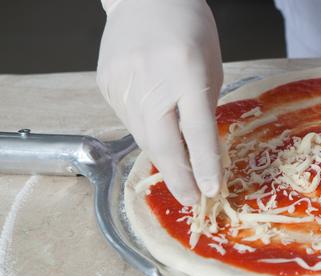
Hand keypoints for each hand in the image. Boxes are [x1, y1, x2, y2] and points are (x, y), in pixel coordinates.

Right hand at [97, 0, 222, 205]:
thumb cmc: (190, 30)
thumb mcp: (211, 68)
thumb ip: (204, 109)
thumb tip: (202, 154)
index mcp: (186, 72)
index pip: (197, 131)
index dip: (205, 165)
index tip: (212, 190)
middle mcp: (151, 78)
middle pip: (162, 143)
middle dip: (179, 177)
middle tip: (193, 199)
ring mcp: (123, 81)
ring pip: (143, 136)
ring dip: (163, 158)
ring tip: (181, 174)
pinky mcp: (106, 84)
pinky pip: (129, 121)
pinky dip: (146, 134)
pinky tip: (159, 136)